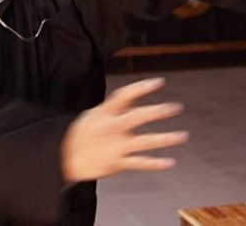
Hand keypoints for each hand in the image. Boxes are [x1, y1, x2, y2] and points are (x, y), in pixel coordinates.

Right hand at [61, 78, 187, 181]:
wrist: (62, 157)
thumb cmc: (81, 133)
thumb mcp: (95, 114)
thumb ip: (116, 107)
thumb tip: (133, 97)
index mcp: (106, 113)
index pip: (125, 96)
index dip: (142, 88)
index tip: (159, 82)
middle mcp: (112, 128)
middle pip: (137, 117)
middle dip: (157, 112)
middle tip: (176, 108)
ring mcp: (115, 146)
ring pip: (144, 142)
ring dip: (165, 139)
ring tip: (183, 135)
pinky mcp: (116, 163)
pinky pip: (139, 163)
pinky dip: (155, 164)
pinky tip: (170, 162)